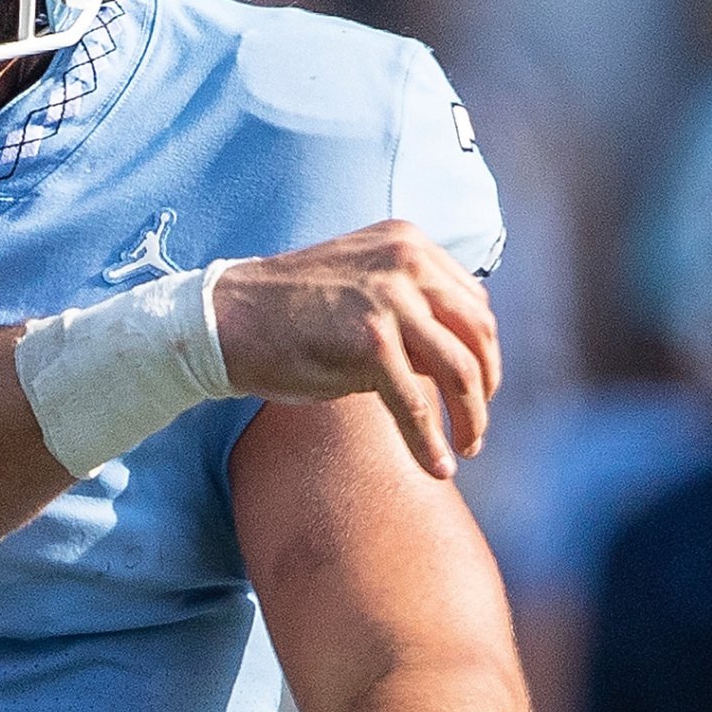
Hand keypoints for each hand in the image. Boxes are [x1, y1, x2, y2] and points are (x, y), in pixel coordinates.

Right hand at [213, 223, 500, 478]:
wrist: (226, 319)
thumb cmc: (287, 312)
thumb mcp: (360, 282)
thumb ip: (408, 303)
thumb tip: (453, 357)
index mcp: (408, 244)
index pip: (472, 302)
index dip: (482, 352)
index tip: (475, 387)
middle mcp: (407, 263)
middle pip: (478, 335)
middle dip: (485, 386)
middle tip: (475, 424)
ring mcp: (390, 301)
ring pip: (461, 371)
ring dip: (471, 418)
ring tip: (466, 447)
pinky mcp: (371, 344)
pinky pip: (417, 406)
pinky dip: (430, 443)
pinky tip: (437, 467)